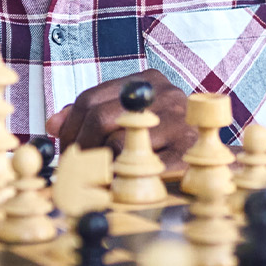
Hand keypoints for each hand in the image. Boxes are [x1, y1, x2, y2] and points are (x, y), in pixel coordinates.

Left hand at [46, 70, 193, 171]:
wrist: (214, 158)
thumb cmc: (167, 139)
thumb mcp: (132, 116)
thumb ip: (94, 115)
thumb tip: (52, 124)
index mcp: (149, 80)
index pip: (90, 98)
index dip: (69, 128)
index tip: (63, 151)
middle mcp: (166, 94)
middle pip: (100, 117)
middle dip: (79, 147)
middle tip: (74, 170)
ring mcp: (180, 122)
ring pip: (118, 144)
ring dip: (102, 166)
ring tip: (102, 177)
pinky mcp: (187, 153)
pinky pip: (140, 167)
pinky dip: (124, 179)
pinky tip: (122, 185)